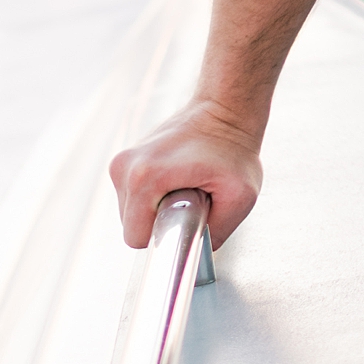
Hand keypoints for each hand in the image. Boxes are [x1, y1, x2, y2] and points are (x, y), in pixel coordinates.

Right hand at [110, 96, 264, 248]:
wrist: (226, 108)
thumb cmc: (234, 147)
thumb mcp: (240, 197)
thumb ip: (216, 234)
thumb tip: (196, 255)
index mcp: (145, 177)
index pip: (138, 237)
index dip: (165, 236)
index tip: (184, 224)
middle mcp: (127, 166)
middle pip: (133, 225)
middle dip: (162, 221)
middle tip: (190, 200)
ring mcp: (124, 160)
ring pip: (132, 211)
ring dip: (157, 208)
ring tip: (185, 186)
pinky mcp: (127, 158)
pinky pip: (134, 196)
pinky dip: (154, 194)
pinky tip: (176, 179)